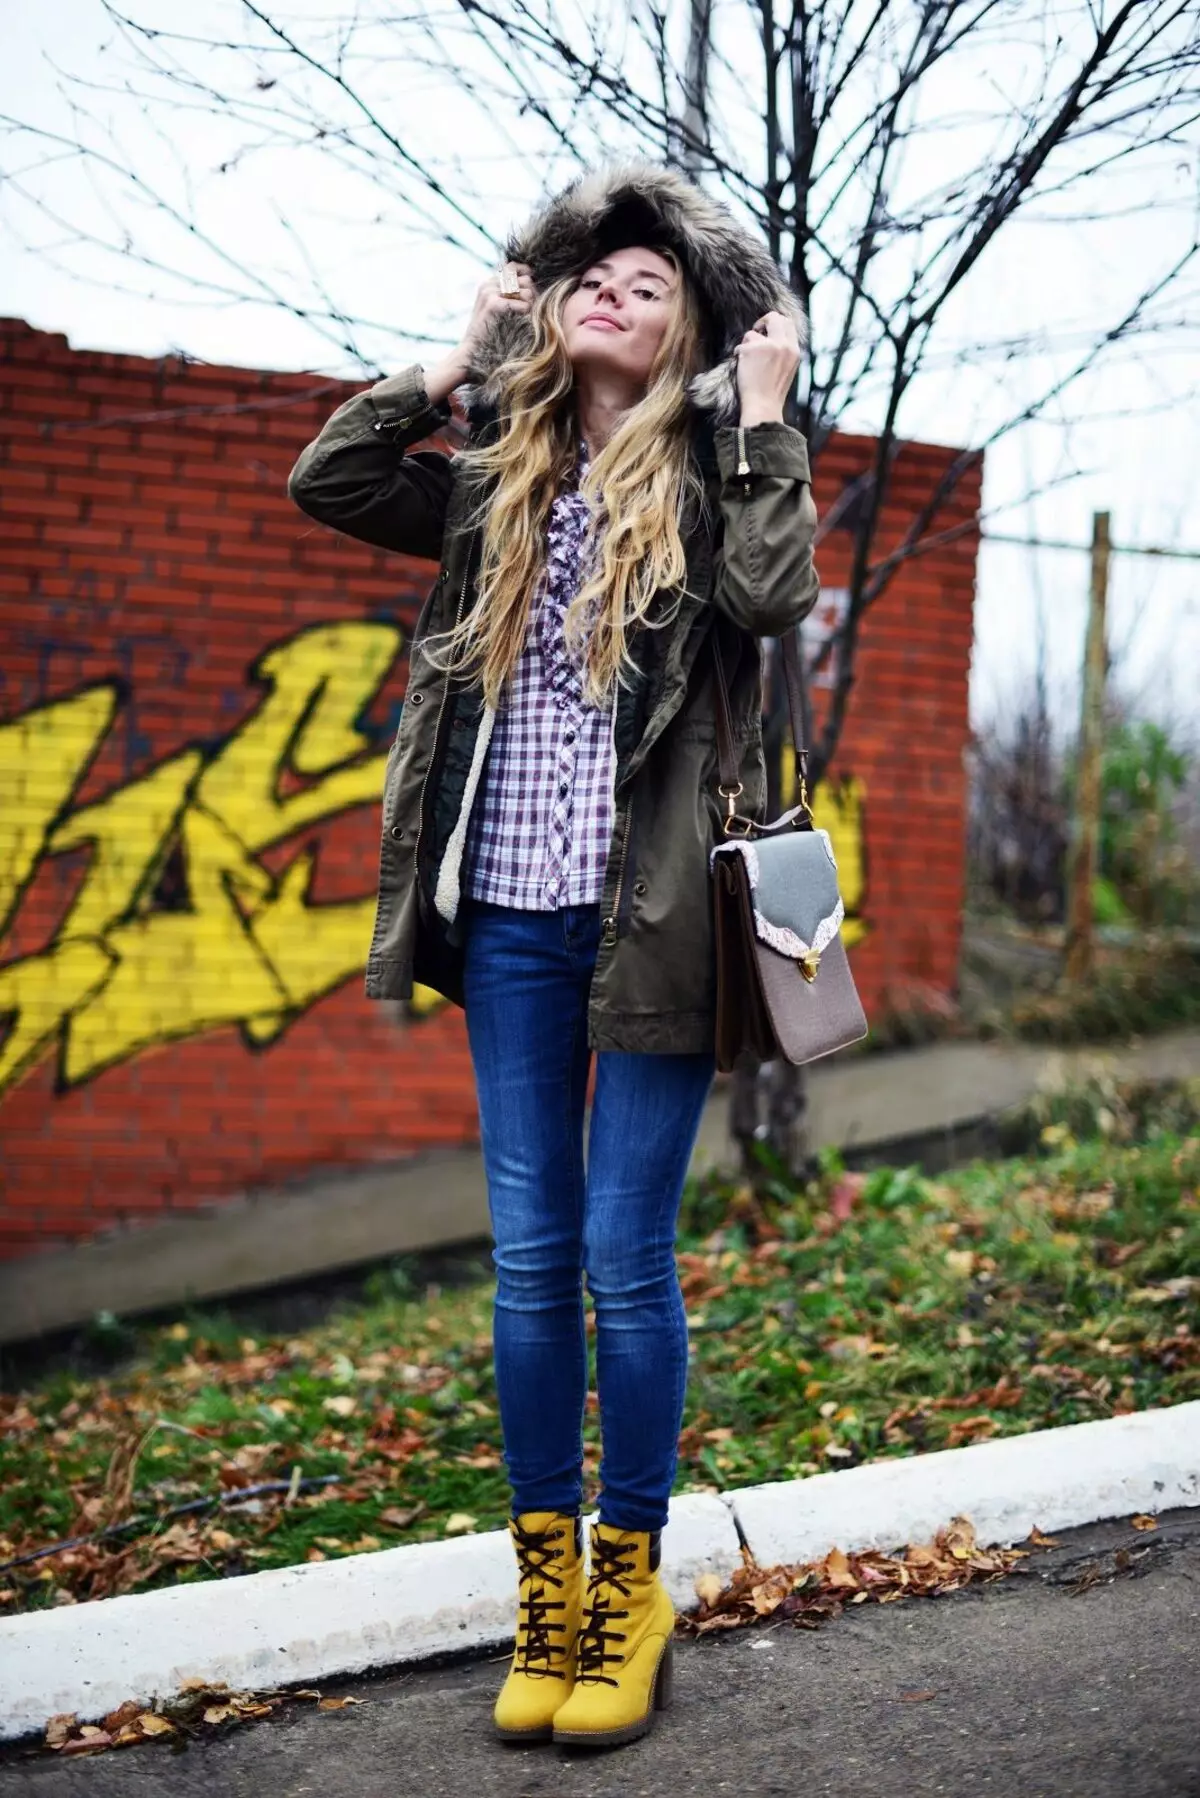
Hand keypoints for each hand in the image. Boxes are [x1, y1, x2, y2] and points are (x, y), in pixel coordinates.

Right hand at [422, 264, 535, 405]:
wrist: (471, 353)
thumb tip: (532, 285)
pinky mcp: (493, 304)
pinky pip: (524, 305)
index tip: (529, 294)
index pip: (515, 268)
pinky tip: (517, 324)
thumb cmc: (488, 336)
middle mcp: (489, 284)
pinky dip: (525, 316)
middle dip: (532, 295)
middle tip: (527, 312)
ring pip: (527, 291)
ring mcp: (490, 292)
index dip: (527, 276)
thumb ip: (510, 296)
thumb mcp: (497, 312)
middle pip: (526, 279)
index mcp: (489, 283)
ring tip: (522, 320)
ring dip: (530, 306)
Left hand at [733, 310, 800, 425]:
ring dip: (747, 346)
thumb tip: (771, 336)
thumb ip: (783, 350)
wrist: (763, 406)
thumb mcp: (787, 368)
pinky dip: (738, 355)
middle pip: (774, 317)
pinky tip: (743, 369)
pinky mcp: (752, 349)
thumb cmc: (772, 392)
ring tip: (748, 363)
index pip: (788, 323)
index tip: (766, 330)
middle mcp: (783, 345)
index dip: (776, 322)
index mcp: (794, 350)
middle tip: (755, 331)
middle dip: (762, 321)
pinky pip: (741, 346)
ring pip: (752, 333)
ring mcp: (768, 346)